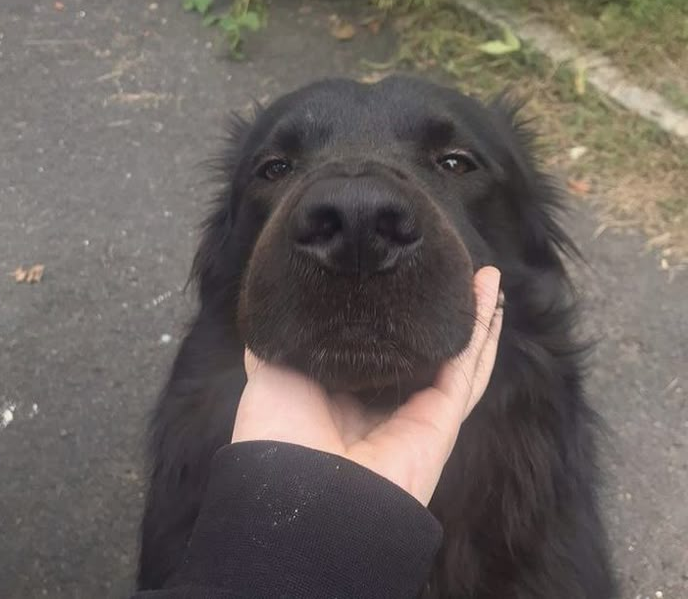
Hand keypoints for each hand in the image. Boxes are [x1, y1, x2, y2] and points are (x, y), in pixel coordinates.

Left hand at [232, 266, 502, 504]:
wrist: (299, 487)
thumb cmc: (278, 430)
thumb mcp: (271, 371)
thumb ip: (284, 343)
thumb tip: (278, 313)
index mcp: (342, 397)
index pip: (376, 350)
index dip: (390, 318)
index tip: (397, 280)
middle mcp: (382, 406)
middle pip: (424, 354)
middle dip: (439, 317)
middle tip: (450, 274)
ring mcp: (417, 415)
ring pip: (456, 359)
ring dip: (474, 319)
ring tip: (486, 278)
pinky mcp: (442, 421)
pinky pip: (468, 370)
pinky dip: (483, 335)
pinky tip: (490, 298)